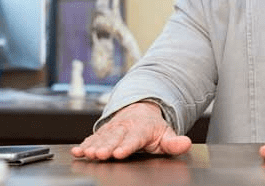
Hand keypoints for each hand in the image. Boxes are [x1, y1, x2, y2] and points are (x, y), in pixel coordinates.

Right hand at [71, 101, 191, 159]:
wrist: (140, 111)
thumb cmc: (152, 128)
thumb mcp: (165, 134)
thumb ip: (174, 142)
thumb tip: (186, 143)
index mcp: (142, 128)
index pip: (134, 138)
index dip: (127, 145)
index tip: (120, 153)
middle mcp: (125, 127)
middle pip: (115, 137)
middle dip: (106, 146)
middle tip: (100, 155)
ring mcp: (112, 129)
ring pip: (102, 137)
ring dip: (93, 146)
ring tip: (87, 154)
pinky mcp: (102, 132)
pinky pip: (92, 138)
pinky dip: (84, 144)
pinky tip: (77, 151)